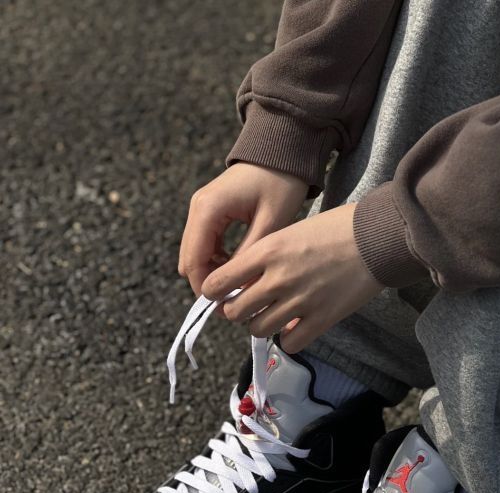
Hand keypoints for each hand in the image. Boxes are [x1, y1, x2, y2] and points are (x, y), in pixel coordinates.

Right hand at [178, 163, 308, 294]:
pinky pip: (205, 244)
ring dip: (213, 272)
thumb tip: (239, 288)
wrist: (282, 151)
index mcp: (208, 210)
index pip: (194, 261)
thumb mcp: (271, 222)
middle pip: (189, 260)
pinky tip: (239, 268)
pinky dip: (217, 260)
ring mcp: (201, 209)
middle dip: (207, 283)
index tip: (225, 307)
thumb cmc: (281, 182)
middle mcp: (198, 209)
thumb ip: (251, 255)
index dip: (206, 288)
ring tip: (239, 287)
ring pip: (195, 254)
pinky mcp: (210, 211)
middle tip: (233, 303)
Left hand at [201, 203, 382, 352]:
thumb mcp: (290, 231)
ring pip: (258, 329)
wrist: (377, 238)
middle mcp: (278, 278)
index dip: (214, 292)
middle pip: (235, 312)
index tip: (221, 293)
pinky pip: (289, 343)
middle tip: (248, 306)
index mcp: (267, 251)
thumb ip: (263, 257)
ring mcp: (300, 301)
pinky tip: (295, 326)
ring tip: (273, 314)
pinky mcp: (321, 319)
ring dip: (261, 324)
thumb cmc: (334, 229)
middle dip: (237, 311)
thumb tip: (241, 284)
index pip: (218, 282)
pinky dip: (288, 337)